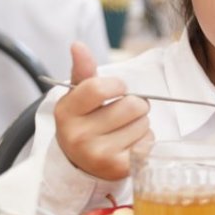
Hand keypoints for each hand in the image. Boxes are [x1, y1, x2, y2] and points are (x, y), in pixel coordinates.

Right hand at [54, 42, 151, 179]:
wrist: (80, 163)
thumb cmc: (84, 122)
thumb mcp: (79, 97)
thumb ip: (83, 70)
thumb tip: (78, 45)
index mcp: (67, 113)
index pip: (100, 88)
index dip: (117, 85)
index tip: (116, 90)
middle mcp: (79, 136)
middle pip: (131, 106)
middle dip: (135, 105)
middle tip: (124, 113)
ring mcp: (98, 155)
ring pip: (143, 124)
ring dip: (140, 123)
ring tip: (124, 130)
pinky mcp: (119, 169)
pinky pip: (148, 142)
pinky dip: (145, 140)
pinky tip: (129, 144)